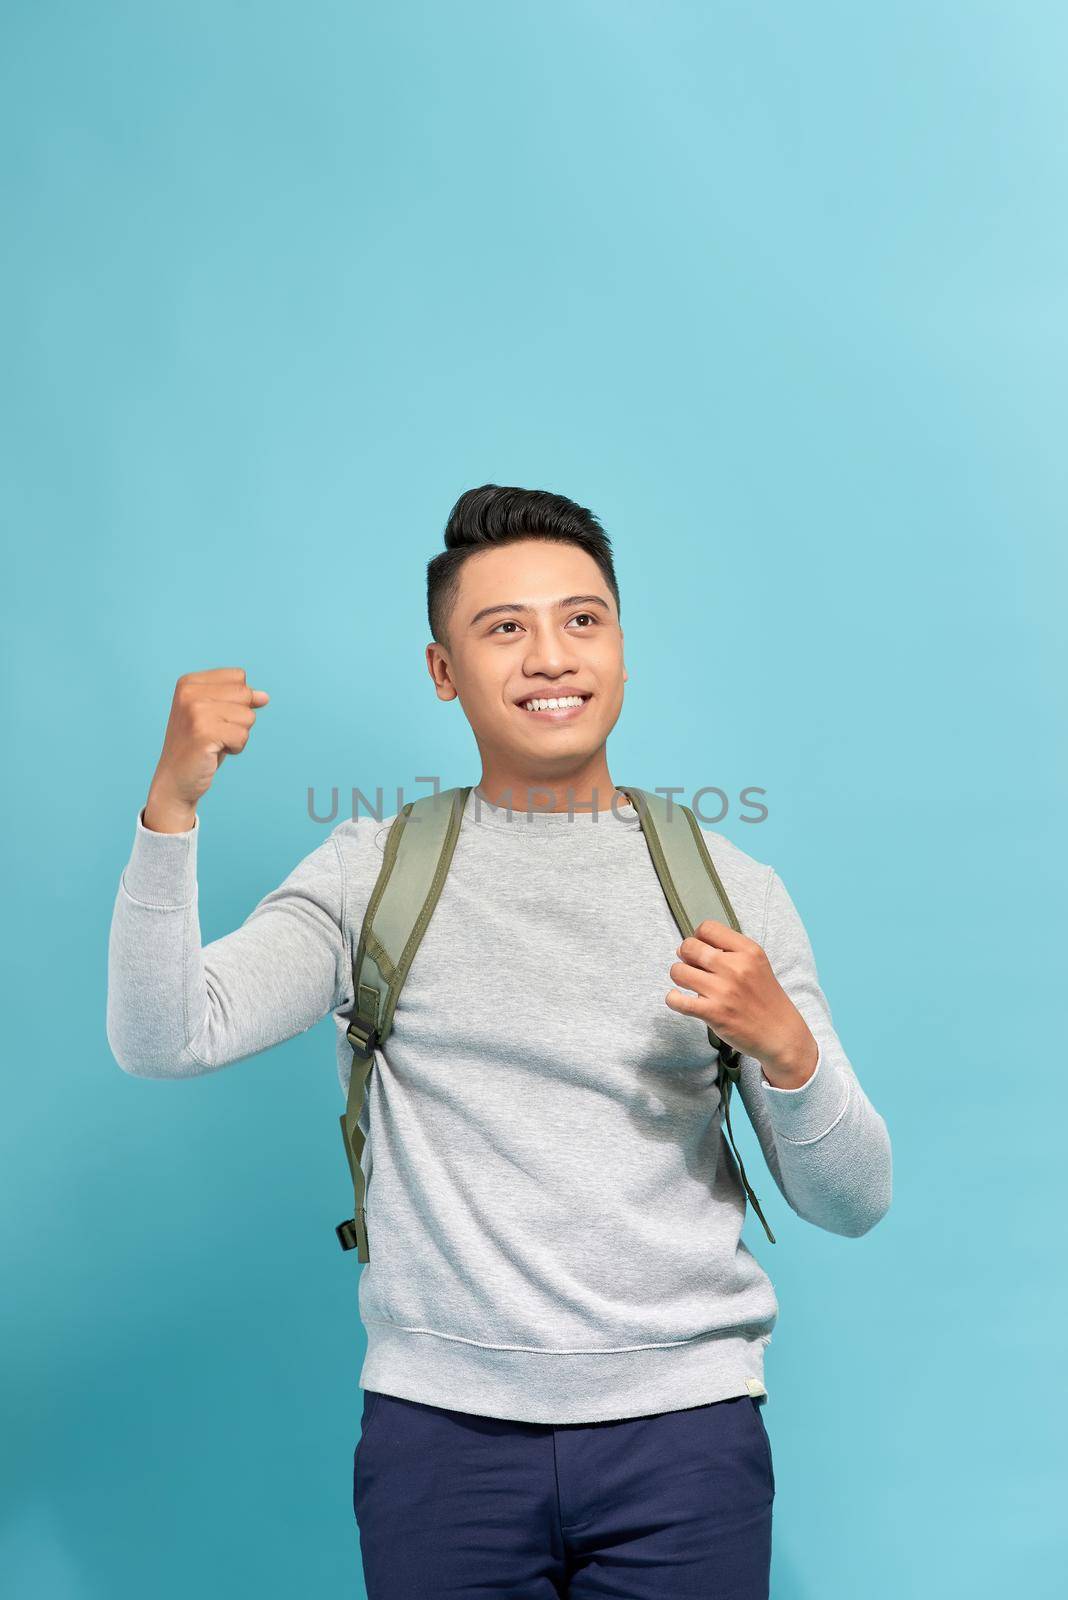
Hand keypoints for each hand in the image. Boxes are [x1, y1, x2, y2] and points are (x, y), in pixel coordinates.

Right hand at [143, 667, 269, 832]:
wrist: (175, 779)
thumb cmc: (199, 746)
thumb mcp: (218, 716)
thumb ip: (239, 700)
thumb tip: (264, 696)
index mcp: (189, 682)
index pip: (239, 677)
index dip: (238, 701)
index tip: (216, 717)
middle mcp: (189, 693)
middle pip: (245, 694)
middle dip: (240, 718)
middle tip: (215, 733)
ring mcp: (195, 712)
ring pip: (248, 716)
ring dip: (238, 735)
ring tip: (214, 743)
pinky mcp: (203, 733)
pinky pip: (243, 735)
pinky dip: (236, 748)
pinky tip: (214, 752)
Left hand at [666, 919, 817, 1087]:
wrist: (781, 1034)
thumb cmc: (765, 999)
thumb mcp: (757, 964)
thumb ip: (729, 951)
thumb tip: (687, 947)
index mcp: (748, 951)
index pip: (707, 927)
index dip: (698, 937)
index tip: (701, 950)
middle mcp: (736, 968)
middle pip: (688, 946)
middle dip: (685, 956)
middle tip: (693, 968)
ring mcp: (724, 991)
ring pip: (678, 971)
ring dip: (679, 977)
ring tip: (690, 985)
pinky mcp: (714, 1013)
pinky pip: (676, 1000)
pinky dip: (673, 999)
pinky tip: (680, 1000)